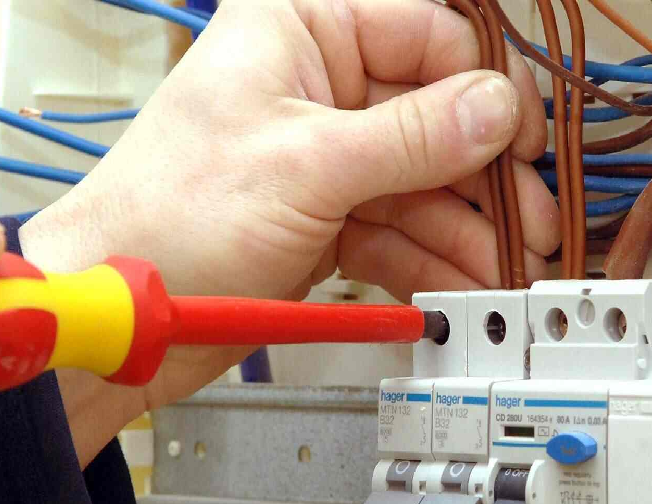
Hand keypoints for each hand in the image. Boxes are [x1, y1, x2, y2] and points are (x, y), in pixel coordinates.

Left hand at [20, 0, 557, 464]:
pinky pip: (399, 229)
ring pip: (423, 183)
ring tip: (504, 269)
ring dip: (467, 229)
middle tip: (528, 223)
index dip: (483, 87)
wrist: (123, 321)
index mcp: (298, 33)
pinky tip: (460, 284)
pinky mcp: (326, 219)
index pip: (425, 35)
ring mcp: (324, 159)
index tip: (522, 141)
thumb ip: (410, 136)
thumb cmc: (168, 222)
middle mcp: (316, 88)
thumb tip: (496, 107)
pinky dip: (431, 259)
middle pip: (435, 118)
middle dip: (483, 177)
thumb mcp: (303, 166)